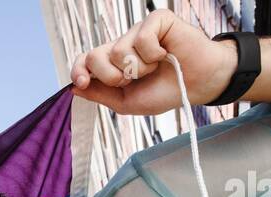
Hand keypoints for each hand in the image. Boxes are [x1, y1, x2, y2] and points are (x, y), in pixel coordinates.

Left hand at [69, 9, 236, 114]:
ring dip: (138, 68)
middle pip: (95, 56)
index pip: (84, 61)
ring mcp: (137, 31)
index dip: (78, 70)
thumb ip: (101, 95)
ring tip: (155, 67)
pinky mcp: (156, 21)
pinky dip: (153, 54)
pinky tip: (164, 54)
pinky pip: (142, 38)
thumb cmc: (165, 91)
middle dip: (111, 76)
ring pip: (118, 50)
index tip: (82, 82)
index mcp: (112, 63)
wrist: (197, 85)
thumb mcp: (128, 102)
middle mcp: (122, 44)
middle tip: (132, 80)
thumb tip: (73, 88)